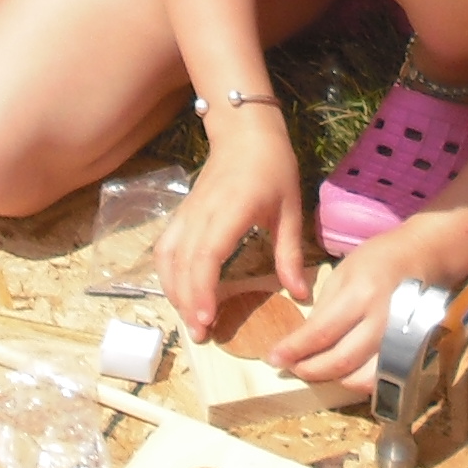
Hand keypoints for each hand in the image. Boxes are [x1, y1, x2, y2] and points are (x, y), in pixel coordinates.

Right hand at [155, 107, 304, 340]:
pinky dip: (167, 274)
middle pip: (184, 263)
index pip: (207, 255)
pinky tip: (179, 292)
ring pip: (168, 257)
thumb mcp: (290, 209)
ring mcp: (188, 213)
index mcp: (231, 210)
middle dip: (188, 302)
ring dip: (174, 290)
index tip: (206, 318)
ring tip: (190, 320)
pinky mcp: (183, 214)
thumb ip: (290, 253)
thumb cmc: (273, 167)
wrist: (245, 132)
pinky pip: (166, 247)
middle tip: (201, 336)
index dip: (202, 289)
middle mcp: (202, 213)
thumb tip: (300, 295)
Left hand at [265, 227, 429, 383]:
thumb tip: (303, 341)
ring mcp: (399, 339)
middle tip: (291, 367)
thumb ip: (323, 309)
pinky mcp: (410, 350)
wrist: (423, 258)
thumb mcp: (343, 272)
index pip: (321, 332)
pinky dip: (358, 383)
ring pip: (361, 378)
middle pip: (340, 361)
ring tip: (315, 368)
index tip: (273, 358)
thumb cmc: (379, 259)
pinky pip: (380, 379)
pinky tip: (343, 373)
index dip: (294, 349)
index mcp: (362, 293)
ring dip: (332, 379)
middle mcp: (382, 320)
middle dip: (309, 369)